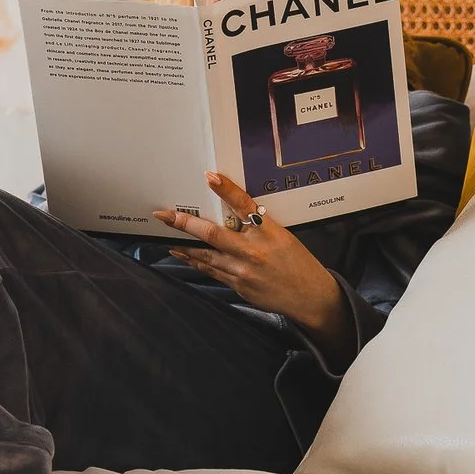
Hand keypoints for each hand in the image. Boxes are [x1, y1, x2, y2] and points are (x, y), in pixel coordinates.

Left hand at [154, 173, 354, 362]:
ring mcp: (243, 270)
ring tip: (167, 235)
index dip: (226, 190)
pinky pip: (212, 271)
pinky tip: (184, 254)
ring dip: (184, 245)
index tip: (210, 176)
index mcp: (269, 232)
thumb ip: (258, 226)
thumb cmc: (297, 262)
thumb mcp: (283, 236)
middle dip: (186, 223)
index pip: (244, 205)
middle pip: (213, 233)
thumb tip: (231, 215)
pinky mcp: (238, 285)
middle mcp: (254, 250)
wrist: (309, 296)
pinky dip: (196, 261)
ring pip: (205, 255)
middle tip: (165, 215)